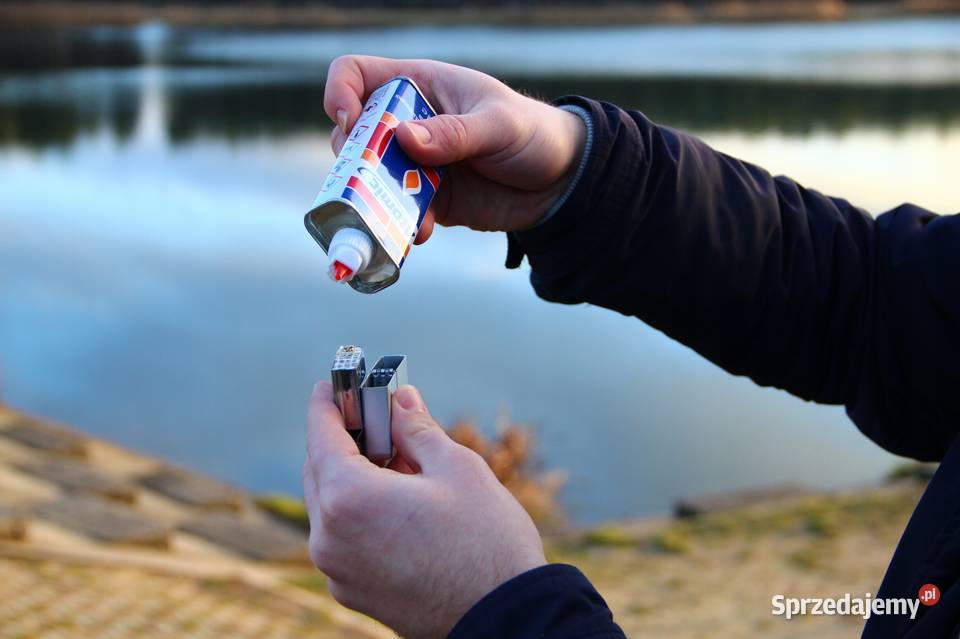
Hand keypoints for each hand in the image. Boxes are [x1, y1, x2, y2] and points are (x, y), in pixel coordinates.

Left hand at [302, 382, 546, 638]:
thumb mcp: (456, 468)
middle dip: (343, 439)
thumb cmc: (486, 541)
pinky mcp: (354, 592)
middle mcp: (330, 539)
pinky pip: (344, 538)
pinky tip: (398, 501)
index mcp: (348, 499)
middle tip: (375, 418)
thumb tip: (400, 401)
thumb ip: (417, 429)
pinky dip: (359, 512)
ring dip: (353, 476)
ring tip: (398, 460)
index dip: (326, 405)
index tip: (330, 386)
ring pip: (331, 507)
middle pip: (320, 471)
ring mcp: (338, 572)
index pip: (321, 436)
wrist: (507, 618)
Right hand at [323, 55, 586, 242]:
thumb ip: (455, 133)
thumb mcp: (499, 125)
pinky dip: (399, 224)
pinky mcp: (426, 200)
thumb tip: (405, 138)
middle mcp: (408, 123)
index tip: (351, 122)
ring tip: (398, 217)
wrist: (560, 183)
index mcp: (419, 85)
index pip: (356, 76)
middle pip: (351, 135)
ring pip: (367, 180)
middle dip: (352, 160)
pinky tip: (421, 233)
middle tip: (369, 180)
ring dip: (373, 200)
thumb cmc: (534, 133)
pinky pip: (396, 213)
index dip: (340, 94)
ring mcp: (414, 164)